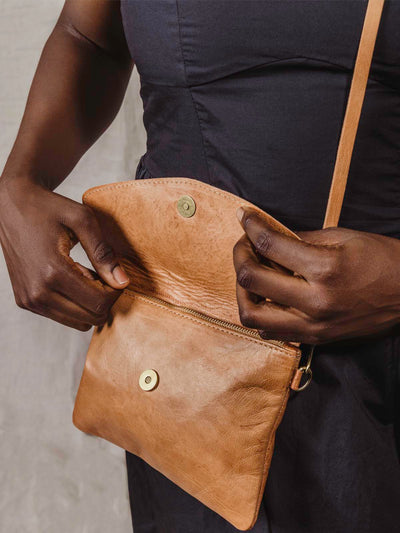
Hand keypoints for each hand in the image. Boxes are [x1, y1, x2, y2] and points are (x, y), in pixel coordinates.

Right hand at [0, 176, 129, 330]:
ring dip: (90, 303)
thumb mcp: (82, 220)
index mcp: (52, 272)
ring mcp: (29, 300)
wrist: (10, 205)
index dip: (115, 291)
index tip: (115, 272)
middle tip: (103, 273)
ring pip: (78, 323)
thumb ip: (104, 252)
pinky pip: (63, 316)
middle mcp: (38, 293)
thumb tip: (123, 282)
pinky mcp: (26, 302)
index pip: (99, 303)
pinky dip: (75, 303)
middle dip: (105, 299)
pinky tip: (73, 278)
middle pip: (91, 318)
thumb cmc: (48, 208)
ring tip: (87, 274)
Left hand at [233, 206, 399, 343]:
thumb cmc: (382, 260)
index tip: (244, 217)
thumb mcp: (343, 237)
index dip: (250, 226)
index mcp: (325, 268)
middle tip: (244, 245)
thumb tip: (267, 234)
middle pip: (251, 280)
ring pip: (251, 315)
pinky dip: (260, 313)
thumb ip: (300, 238)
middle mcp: (314, 301)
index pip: (269, 245)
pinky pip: (271, 331)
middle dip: (239, 255)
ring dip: (242, 291)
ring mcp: (313, 325)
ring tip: (250, 274)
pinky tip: (267, 297)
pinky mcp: (315, 338)